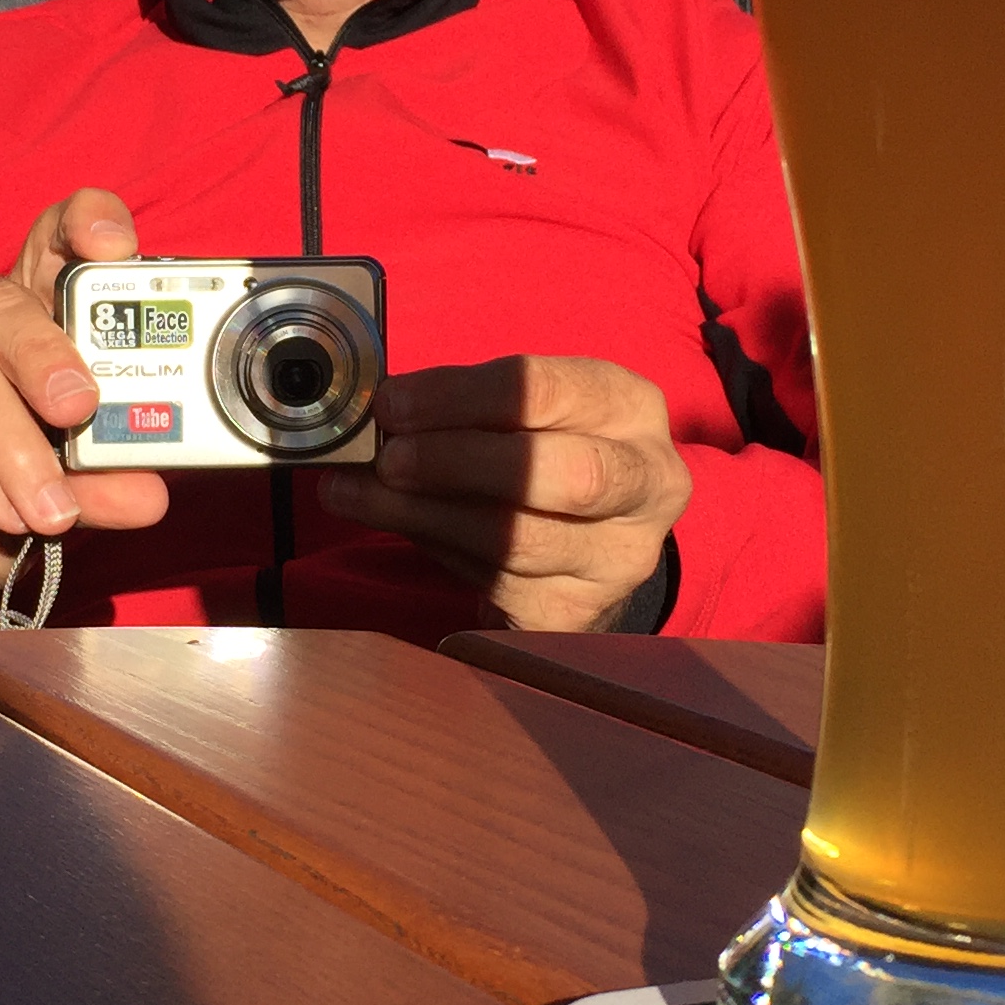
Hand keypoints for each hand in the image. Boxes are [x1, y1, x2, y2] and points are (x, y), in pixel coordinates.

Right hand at [0, 188, 168, 621]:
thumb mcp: (52, 498)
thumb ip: (96, 485)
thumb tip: (150, 494)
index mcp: (16, 318)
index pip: (48, 244)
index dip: (80, 225)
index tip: (112, 244)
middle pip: (0, 302)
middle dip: (47, 355)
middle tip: (81, 410)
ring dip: (15, 444)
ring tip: (52, 509)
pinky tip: (5, 512)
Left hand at [321, 356, 691, 633]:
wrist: (589, 535)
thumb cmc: (543, 450)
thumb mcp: (527, 410)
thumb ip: (462, 404)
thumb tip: (380, 413)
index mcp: (632, 408)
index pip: (549, 392)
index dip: (460, 399)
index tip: (392, 405)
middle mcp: (647, 483)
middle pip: (562, 473)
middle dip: (458, 462)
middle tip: (387, 458)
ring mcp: (619, 557)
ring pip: (518, 539)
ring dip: (423, 513)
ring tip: (356, 492)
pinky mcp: (578, 611)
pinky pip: (495, 584)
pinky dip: (432, 549)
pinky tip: (393, 525)